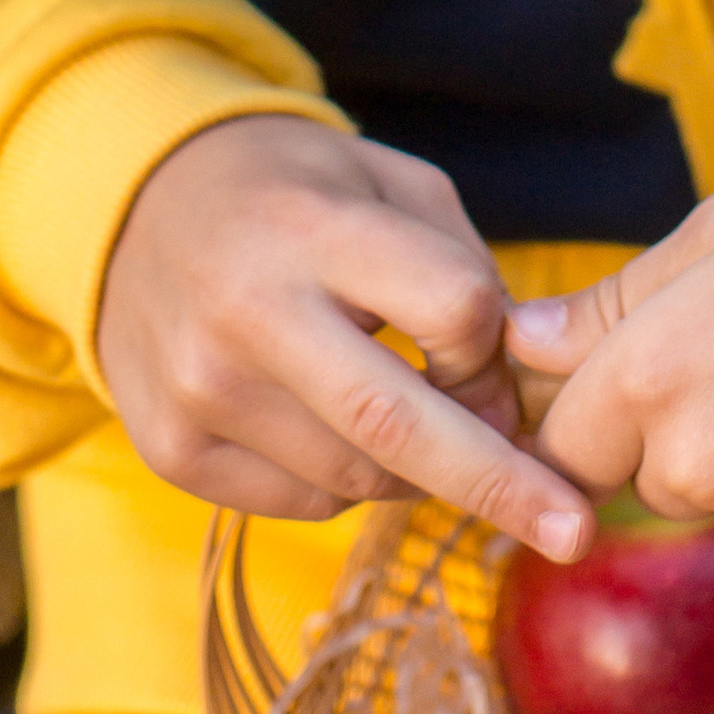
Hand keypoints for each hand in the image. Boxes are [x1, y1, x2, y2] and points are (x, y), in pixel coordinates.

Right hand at [95, 114, 591, 560]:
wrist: (139, 204)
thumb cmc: (296, 192)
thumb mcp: (389, 183)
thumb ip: (461, 271)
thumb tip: (504, 404)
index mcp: (315, 228)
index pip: (451, 309)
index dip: (492, 343)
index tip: (504, 357)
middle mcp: (249, 314)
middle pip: (399, 427)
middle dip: (499, 485)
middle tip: (574, 529)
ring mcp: (200, 391)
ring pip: (357, 478)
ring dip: (417, 469)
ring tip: (411, 413)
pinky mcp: (171, 450)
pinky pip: (303, 502)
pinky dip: (348, 478)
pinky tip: (332, 420)